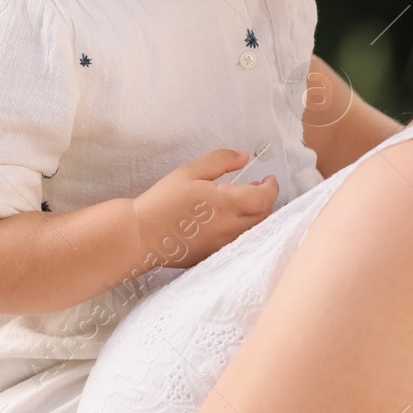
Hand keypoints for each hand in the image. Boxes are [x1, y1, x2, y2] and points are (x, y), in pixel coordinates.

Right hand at [131, 148, 278, 268]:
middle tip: (256, 186)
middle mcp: (229, 228)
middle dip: (265, 200)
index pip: (265, 199)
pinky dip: (241, 228)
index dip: (272, 187)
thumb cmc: (162, 202)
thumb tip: (244, 157)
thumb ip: (220, 160)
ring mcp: (222, 246)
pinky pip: (237, 242)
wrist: (141, 235)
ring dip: (254, 215)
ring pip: (253, 231)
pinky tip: (225, 218)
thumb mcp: (189, 172)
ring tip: (242, 201)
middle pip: (264, 216)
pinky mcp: (213, 256)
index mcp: (226, 205)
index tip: (268, 178)